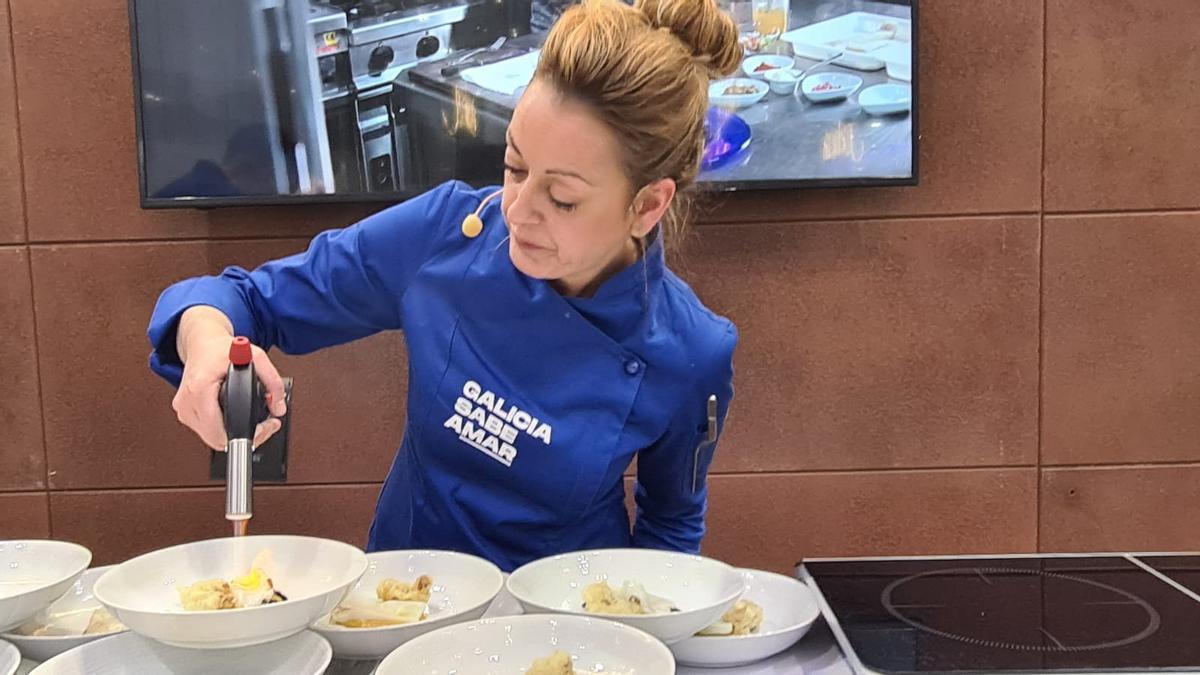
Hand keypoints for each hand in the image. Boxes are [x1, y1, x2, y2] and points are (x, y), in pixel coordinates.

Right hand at [173, 317, 287, 449]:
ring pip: (213, 439)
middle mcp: (187, 403)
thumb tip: (278, 407)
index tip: (264, 427)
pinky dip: (224, 429)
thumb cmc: (222, 349)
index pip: (220, 432)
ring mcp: (184, 410)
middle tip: (266, 425)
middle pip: (219, 440)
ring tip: (254, 421)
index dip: (248, 434)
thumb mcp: (255, 356)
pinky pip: (208, 431)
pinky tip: (237, 418)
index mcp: (200, 390)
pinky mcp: (185, 413)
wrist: (202, 343)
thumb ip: (272, 381)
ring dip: (235, 434)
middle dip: (248, 436)